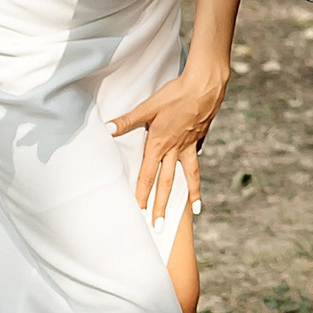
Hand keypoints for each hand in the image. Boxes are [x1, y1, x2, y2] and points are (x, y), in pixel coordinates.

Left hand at [110, 59, 227, 221]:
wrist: (206, 86)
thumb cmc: (176, 94)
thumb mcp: (148, 106)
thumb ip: (128, 120)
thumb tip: (107, 128)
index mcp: (159, 144)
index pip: (147, 176)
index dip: (143, 195)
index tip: (140, 213)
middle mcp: (175, 150)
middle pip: (167, 183)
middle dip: (163, 206)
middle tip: (160, 226)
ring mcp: (190, 146)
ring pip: (189, 176)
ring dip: (191, 195)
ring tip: (195, 212)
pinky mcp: (199, 138)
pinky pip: (196, 158)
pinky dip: (195, 168)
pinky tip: (195, 175)